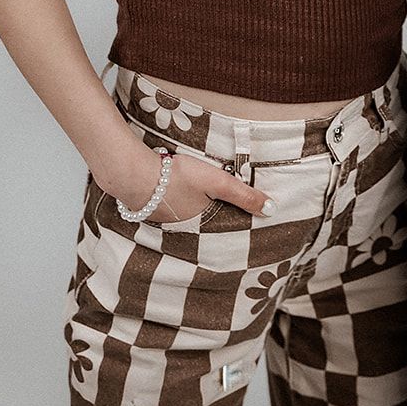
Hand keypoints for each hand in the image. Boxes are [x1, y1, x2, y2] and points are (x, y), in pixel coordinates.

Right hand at [96, 139, 271, 223]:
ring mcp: (167, 222)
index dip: (238, 227)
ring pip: (191, 221)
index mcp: (204, 227)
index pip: (227, 231)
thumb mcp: (217, 182)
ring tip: (210, 210)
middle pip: (208, 228)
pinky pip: (175, 214)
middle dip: (220, 226)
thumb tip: (272, 210)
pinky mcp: (154, 211)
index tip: (252, 228)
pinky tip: (183, 200)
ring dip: (200, 217)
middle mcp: (185, 231)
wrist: (134, 174)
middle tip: (234, 221)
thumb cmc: (177, 177)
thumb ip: (244, 195)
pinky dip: (182, 209)